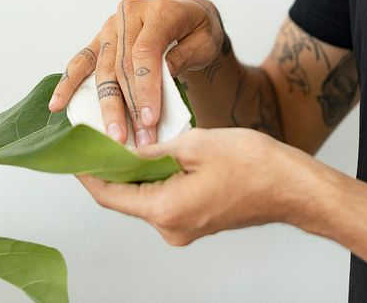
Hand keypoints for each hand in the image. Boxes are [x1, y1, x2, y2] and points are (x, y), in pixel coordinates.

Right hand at [49, 0, 227, 145]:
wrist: (187, 13)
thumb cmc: (198, 29)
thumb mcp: (204, 42)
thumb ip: (181, 59)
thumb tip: (159, 86)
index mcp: (157, 11)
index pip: (145, 53)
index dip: (146, 88)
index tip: (150, 120)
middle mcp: (129, 15)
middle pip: (122, 66)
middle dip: (129, 107)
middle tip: (137, 140)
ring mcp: (111, 26)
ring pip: (103, 70)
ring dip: (107, 106)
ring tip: (113, 136)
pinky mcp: (100, 39)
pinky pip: (82, 61)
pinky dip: (68, 83)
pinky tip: (57, 105)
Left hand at [76, 128, 314, 245]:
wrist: (294, 187)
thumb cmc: (253, 165)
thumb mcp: (193, 145)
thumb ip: (151, 151)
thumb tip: (121, 151)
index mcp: (166, 210)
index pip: (110, 196)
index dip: (87, 174)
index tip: (72, 154)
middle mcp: (171, 227)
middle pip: (125, 197)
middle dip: (110, 168)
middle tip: (96, 138)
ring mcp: (184, 228)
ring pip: (145, 196)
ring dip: (134, 170)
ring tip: (126, 139)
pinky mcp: (195, 220)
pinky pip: (163, 198)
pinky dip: (154, 177)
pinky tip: (154, 153)